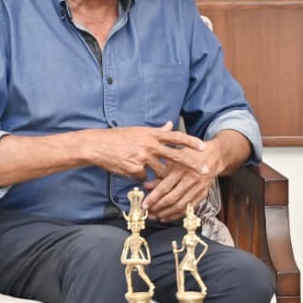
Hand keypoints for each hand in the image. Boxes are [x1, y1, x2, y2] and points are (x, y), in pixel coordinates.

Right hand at [85, 121, 209, 180]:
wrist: (97, 146)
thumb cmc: (118, 137)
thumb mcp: (139, 130)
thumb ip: (157, 131)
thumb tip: (170, 124)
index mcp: (151, 135)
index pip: (176, 137)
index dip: (190, 142)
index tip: (203, 147)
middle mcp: (149, 145)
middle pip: (176, 156)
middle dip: (192, 164)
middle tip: (204, 170)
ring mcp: (143, 158)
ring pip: (160, 172)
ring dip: (157, 175)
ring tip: (144, 168)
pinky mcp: (135, 170)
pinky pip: (143, 177)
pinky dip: (139, 176)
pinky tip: (128, 168)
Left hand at [141, 139, 225, 221]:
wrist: (213, 156)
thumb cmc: (190, 156)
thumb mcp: (173, 160)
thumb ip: (160, 174)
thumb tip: (146, 186)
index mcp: (181, 169)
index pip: (164, 187)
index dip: (153, 198)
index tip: (144, 205)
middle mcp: (190, 180)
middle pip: (172, 199)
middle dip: (158, 208)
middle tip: (148, 213)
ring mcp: (198, 188)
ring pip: (180, 206)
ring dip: (166, 214)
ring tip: (155, 217)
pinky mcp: (203, 194)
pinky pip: (188, 208)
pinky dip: (177, 215)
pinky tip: (167, 217)